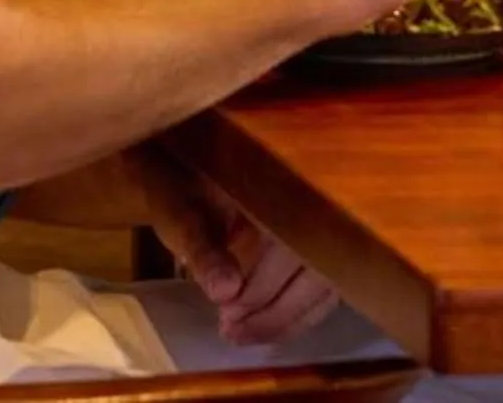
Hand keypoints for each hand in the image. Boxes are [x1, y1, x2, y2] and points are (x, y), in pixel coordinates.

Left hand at [130, 146, 339, 347]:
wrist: (178, 168)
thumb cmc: (179, 188)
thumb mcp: (183, 215)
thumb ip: (204, 251)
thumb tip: (226, 290)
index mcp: (282, 184)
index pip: (291, 246)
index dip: (264, 286)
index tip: (228, 310)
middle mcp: (312, 202)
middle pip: (316, 274)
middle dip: (275, 312)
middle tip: (232, 333)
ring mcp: (320, 225)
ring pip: (323, 287)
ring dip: (285, 319)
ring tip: (240, 334)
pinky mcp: (316, 246)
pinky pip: (320, 289)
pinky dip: (295, 314)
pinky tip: (262, 326)